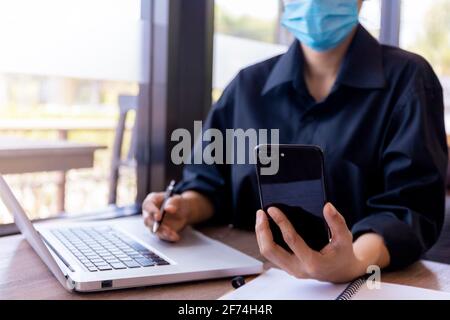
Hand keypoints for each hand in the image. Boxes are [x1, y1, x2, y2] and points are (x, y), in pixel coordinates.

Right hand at [142, 192, 190, 241]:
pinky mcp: (158, 231)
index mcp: (152, 200)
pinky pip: (161, 235)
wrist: (184, 211)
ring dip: (163, 233)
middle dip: (156, 225)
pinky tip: (175, 236)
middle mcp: (149, 212)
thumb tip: (168, 208)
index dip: (152, 211)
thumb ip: (173, 202)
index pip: (147, 206)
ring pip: (154, 230)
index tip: (158, 217)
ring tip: (173, 234)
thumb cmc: (178, 202)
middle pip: (147, 220)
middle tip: (166, 228)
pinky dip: (168, 237)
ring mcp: (153, 223)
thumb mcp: (178, 199)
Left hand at [255, 203, 389, 282]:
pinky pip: (270, 254)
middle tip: (261, 213)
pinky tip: (265, 227)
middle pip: (270, 250)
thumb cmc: (342, 254)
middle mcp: (298, 268)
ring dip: (261, 234)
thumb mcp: (345, 238)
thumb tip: (327, 206)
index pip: (291, 240)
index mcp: (313, 262)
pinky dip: (264, 239)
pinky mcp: (286, 267)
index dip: (281, 222)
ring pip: (267, 253)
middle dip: (262, 230)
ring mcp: (290, 269)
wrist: (341, 272)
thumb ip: (337, 222)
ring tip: (260, 217)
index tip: (272, 209)